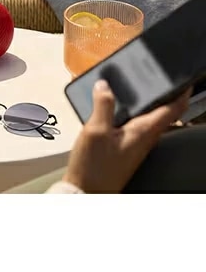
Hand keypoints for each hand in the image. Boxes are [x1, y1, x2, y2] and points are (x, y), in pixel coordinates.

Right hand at [63, 79, 190, 192]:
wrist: (87, 191)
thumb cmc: (94, 167)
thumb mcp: (95, 131)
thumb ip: (102, 106)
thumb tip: (105, 85)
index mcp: (143, 132)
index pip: (173, 109)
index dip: (182, 92)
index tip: (184, 81)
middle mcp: (145, 139)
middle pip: (163, 114)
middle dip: (164, 95)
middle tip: (158, 80)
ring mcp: (136, 146)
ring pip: (149, 120)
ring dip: (147, 105)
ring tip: (136, 90)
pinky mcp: (126, 150)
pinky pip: (135, 127)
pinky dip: (131, 114)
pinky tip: (115, 111)